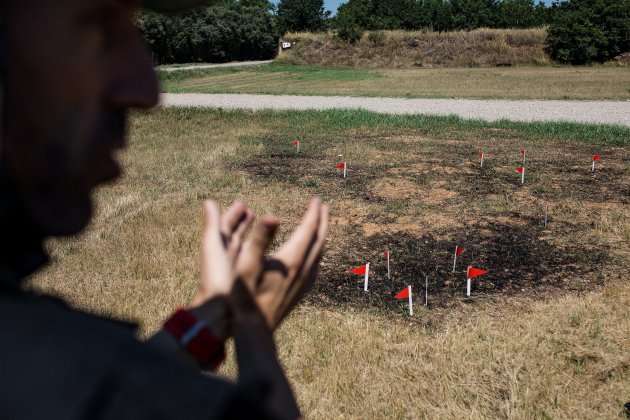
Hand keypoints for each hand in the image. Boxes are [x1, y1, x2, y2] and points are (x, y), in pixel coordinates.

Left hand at [191, 200, 252, 306]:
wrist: (218, 314)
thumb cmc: (217, 281)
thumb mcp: (215, 249)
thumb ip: (212, 225)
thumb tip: (208, 201)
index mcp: (215, 249)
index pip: (223, 226)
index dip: (232, 214)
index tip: (242, 203)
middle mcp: (222, 258)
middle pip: (231, 235)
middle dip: (239, 222)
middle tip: (248, 210)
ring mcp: (231, 270)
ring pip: (239, 247)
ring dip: (246, 234)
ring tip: (257, 224)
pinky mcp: (240, 280)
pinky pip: (246, 261)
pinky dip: (252, 251)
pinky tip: (262, 251)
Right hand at [234, 198, 328, 328]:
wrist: (254, 331)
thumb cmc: (245, 297)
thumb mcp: (247, 264)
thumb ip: (260, 238)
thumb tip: (272, 215)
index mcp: (291, 258)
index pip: (308, 229)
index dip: (313, 213)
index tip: (315, 199)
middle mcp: (303, 269)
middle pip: (319, 239)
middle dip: (322, 221)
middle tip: (322, 206)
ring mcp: (305, 282)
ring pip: (319, 253)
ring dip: (321, 236)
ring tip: (319, 225)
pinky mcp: (302, 291)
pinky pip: (315, 265)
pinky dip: (317, 252)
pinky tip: (312, 255)